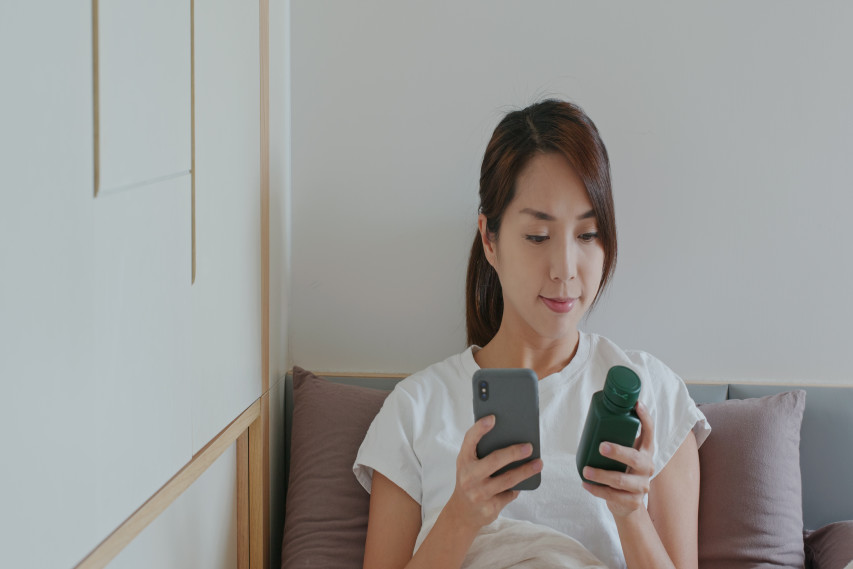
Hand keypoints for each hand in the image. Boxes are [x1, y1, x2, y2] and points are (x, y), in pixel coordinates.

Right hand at [444, 415, 543, 530]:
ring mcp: (479, 493)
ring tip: (539, 463)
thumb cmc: (471, 479)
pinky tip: (526, 480)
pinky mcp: (490, 507)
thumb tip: (514, 439)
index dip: (480, 428)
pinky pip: (510, 494)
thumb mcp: (470, 465)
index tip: (493, 418)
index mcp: (463, 460)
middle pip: (494, 461)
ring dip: (526, 471)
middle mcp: (469, 476)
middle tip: (529, 447)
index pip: (469, 440)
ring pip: (508, 479)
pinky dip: (518, 486)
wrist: (462, 513)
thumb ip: (483, 452)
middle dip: (514, 453)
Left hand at [581, 401, 654, 518]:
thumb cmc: (621, 470)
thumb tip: (596, 415)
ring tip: (586, 470)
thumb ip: (616, 439)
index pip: (650, 432)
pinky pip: (613, 495)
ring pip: (621, 480)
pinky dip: (597, 490)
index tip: (637, 404)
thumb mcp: (623, 454)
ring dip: (601, 475)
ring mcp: (642, 485)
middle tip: (601, 446)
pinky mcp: (633, 501)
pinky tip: (586, 484)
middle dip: (618, 451)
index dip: (645, 418)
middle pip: (636, 458)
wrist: (626, 503)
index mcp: (645, 451)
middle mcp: (647, 467)